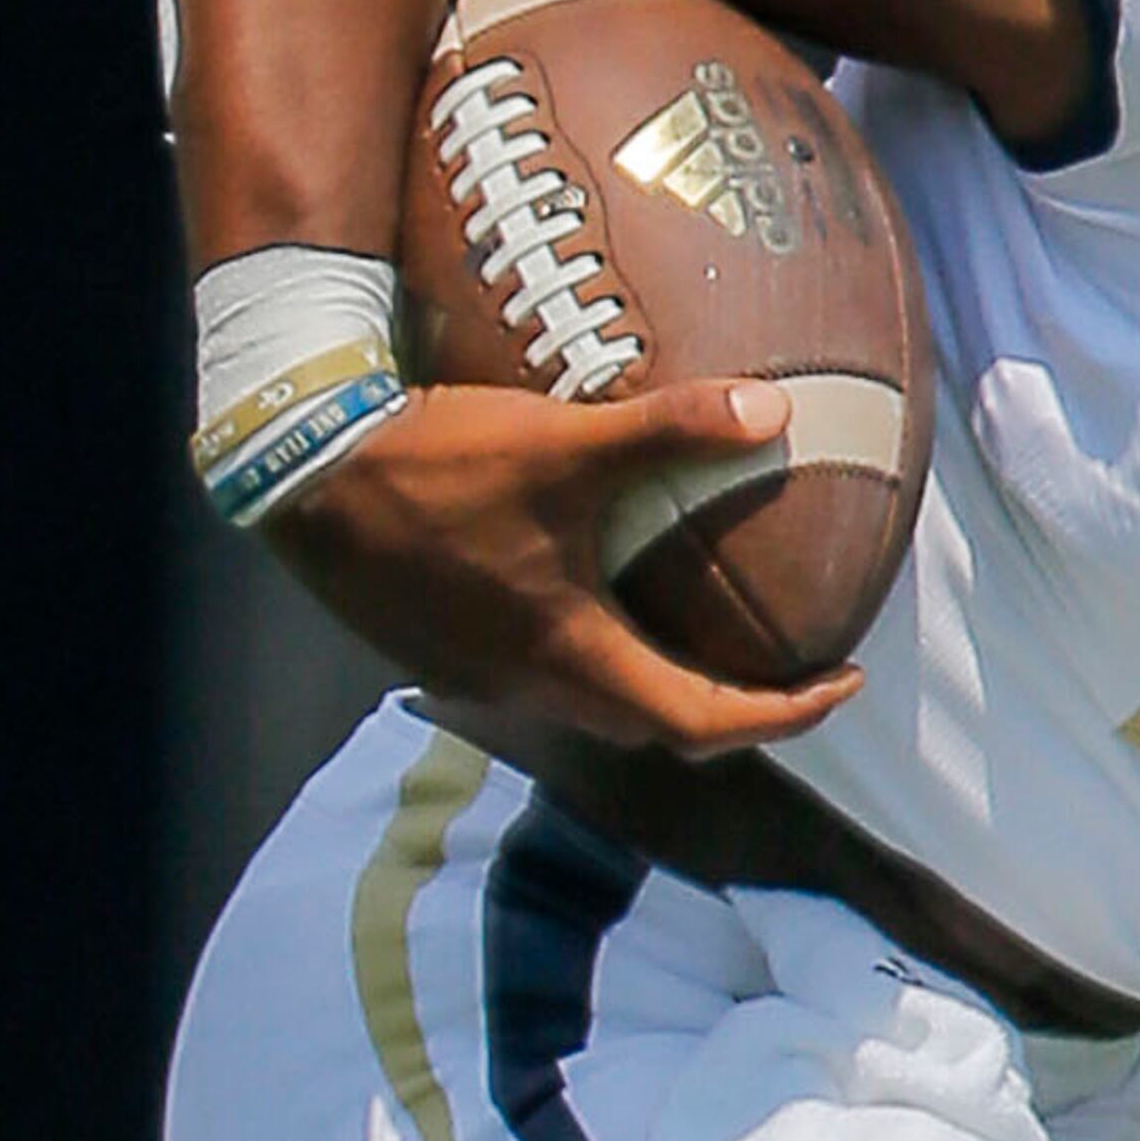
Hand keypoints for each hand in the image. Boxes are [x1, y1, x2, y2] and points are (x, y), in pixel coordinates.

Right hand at [272, 378, 864, 752]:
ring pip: (591, 710)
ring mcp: (479, 678)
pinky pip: (536, 679)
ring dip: (652, 688)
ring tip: (695, 637)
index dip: (785, 715)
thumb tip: (771, 410)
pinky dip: (587, 660)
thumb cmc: (435, 465)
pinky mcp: (439, 655)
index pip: (705, 722)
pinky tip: (587, 602)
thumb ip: (669, 430)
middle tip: (781, 672)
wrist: (301, 473)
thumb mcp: (562, 442)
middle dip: (728, 711)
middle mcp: (531, 687)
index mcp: (575, 655)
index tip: (839, 684)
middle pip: (652, 730)